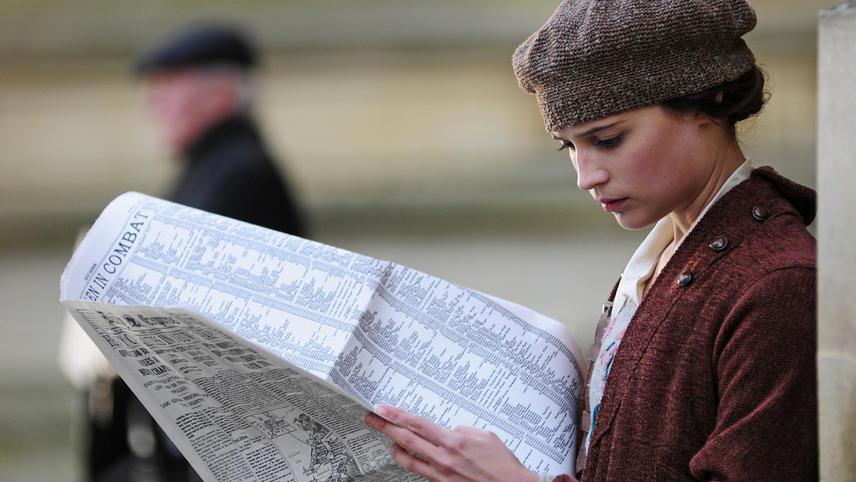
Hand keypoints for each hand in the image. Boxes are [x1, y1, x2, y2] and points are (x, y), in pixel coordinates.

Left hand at [364, 405, 537, 481]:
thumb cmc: (503, 466)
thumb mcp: (485, 437)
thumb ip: (463, 431)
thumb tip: (450, 431)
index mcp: (454, 442)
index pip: (418, 425)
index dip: (397, 415)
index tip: (383, 409)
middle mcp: (443, 459)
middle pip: (406, 441)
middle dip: (386, 428)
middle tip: (372, 419)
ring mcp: (441, 475)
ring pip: (408, 460)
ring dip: (395, 448)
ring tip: (388, 440)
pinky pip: (421, 472)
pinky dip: (412, 462)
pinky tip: (409, 457)